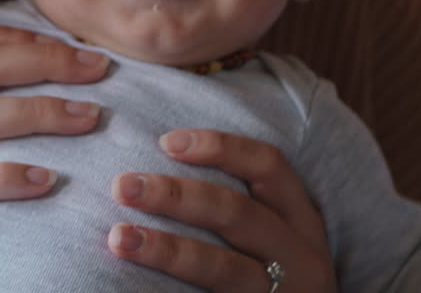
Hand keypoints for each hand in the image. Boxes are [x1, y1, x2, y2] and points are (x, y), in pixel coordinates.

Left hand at [108, 129, 334, 291]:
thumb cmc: (274, 274)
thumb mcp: (273, 236)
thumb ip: (234, 205)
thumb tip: (163, 156)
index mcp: (301, 219)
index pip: (267, 164)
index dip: (219, 146)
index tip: (166, 142)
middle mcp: (300, 256)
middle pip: (235, 212)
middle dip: (174, 196)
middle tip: (122, 186)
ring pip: (220, 267)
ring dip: (164, 250)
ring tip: (119, 238)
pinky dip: (172, 292)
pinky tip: (136, 287)